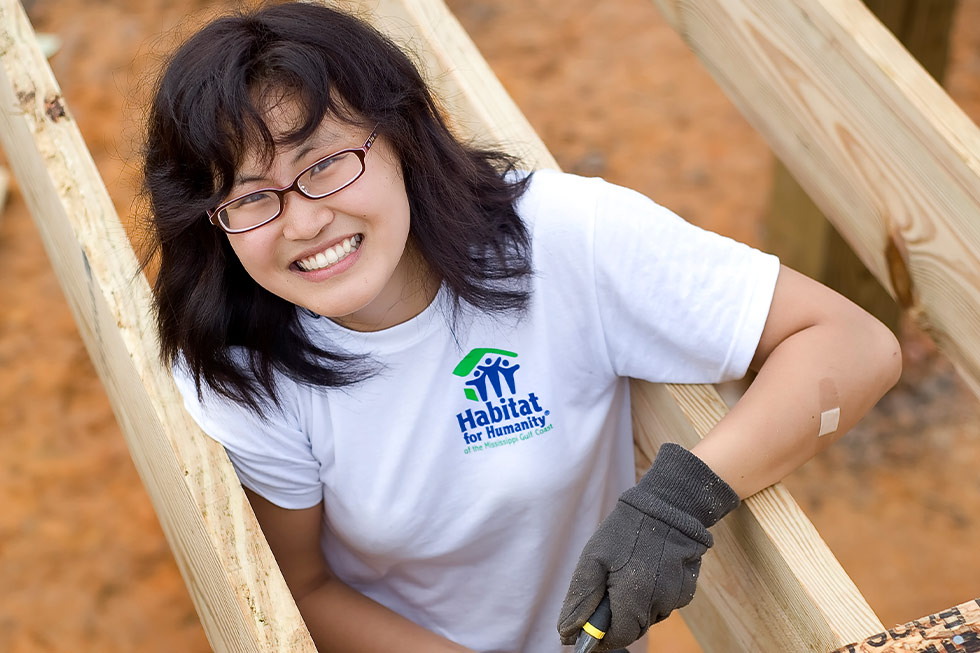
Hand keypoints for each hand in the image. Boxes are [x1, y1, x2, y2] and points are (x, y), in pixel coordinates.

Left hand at [558, 444, 739, 649]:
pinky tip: (648, 568)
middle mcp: (659, 604)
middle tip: (609, 587)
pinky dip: (653, 592)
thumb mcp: (593, 559)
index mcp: (634, 600)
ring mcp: (676, 597)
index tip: (591, 625)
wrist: (668, 505)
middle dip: (618, 616)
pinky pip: (664, 601)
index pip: (618, 637)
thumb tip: (566, 634)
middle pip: (634, 628)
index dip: (602, 635)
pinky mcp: (687, 588)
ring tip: (629, 570)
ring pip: (649, 615)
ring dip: (635, 604)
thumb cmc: (625, 531)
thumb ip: (580, 600)